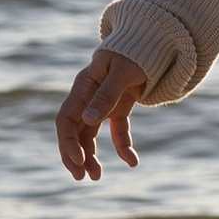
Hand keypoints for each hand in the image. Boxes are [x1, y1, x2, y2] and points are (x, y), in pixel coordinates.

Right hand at [58, 47, 147, 182]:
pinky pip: (116, 131)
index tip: (78, 162)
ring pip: (90, 135)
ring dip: (92, 156)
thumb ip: (106, 95)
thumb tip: (88, 120)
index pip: (67, 120)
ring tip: (96, 177)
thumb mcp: (123, 72)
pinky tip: (132, 162)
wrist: (152, 41)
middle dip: (75, 155)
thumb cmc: (135, 52)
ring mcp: (102, 103)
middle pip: (74, 131)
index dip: (68, 142)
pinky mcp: (118, 108)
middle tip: (82, 177)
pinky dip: (123, 146)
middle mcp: (88, 97)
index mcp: (84, 86)